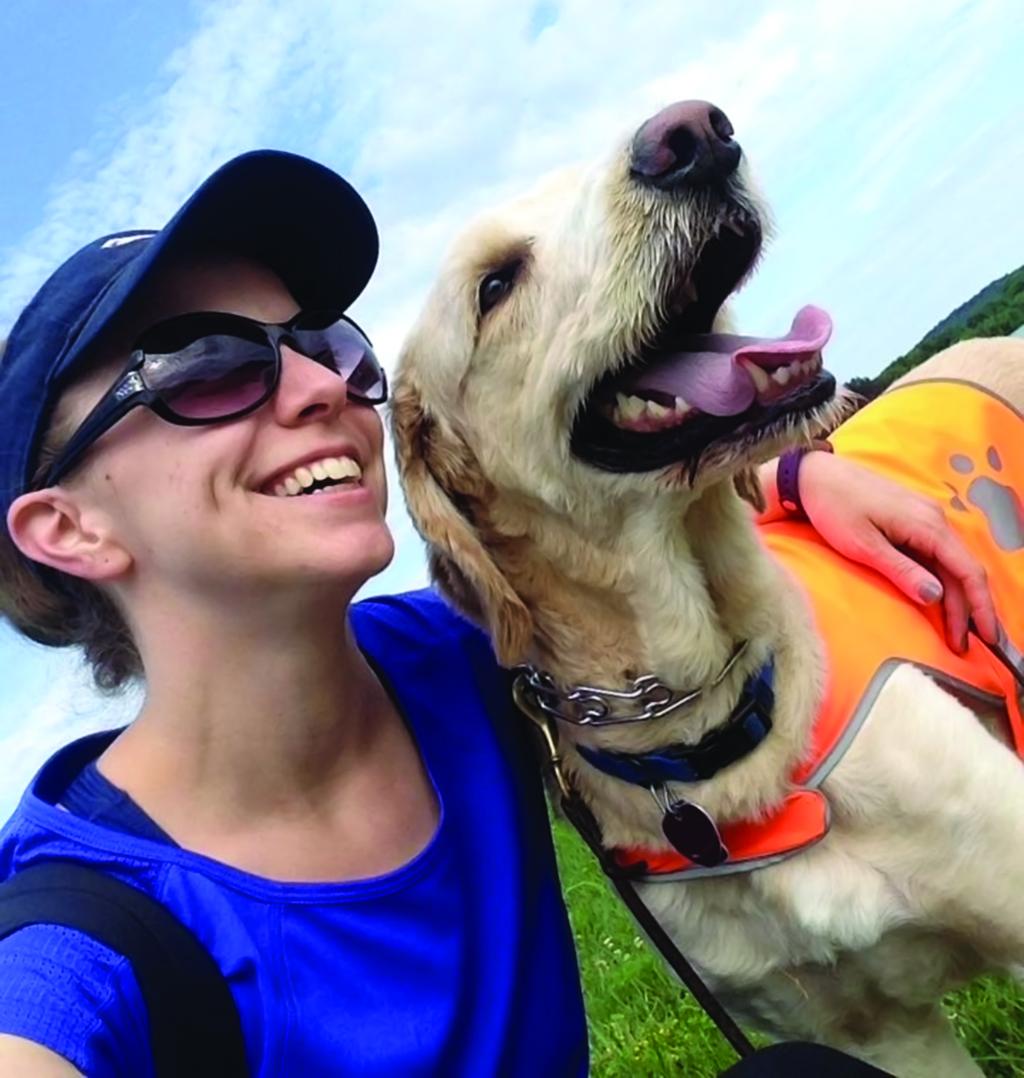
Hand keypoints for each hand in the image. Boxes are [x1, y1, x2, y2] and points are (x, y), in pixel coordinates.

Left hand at [797, 450, 998, 652]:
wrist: (814, 477)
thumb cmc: (834, 507)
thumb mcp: (864, 546)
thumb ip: (901, 570)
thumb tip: (935, 596)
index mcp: (927, 525)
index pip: (967, 571)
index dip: (980, 607)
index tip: (988, 637)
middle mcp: (934, 519)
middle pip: (962, 570)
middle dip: (967, 610)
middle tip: (962, 645)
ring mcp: (924, 517)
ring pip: (950, 563)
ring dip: (955, 597)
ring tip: (953, 631)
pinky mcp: (911, 519)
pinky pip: (936, 554)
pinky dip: (941, 579)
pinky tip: (937, 599)